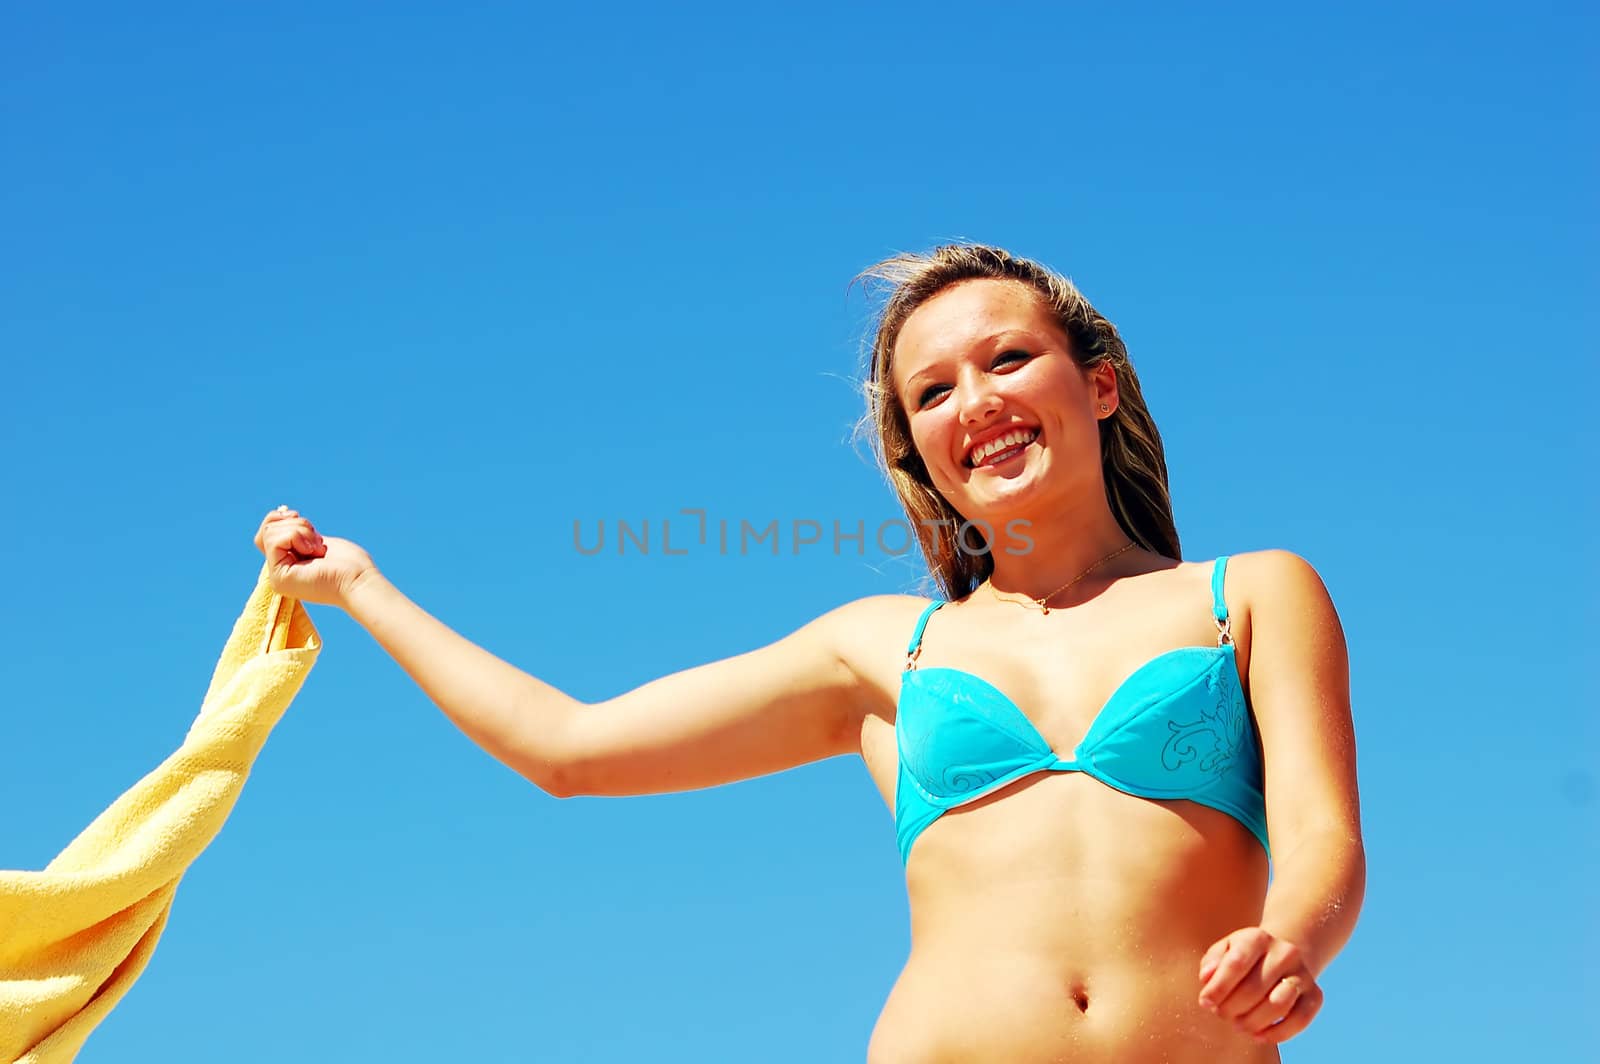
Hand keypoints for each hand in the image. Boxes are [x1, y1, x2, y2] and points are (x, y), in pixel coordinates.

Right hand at [253, 506, 376, 608]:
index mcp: (287, 563)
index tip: (305, 522)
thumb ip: (297, 532)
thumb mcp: (317, 540)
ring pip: (270, 532)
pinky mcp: (279, 577)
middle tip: (318, 541)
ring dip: (300, 530)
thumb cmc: (349, 563)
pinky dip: (297, 536)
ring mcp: (276, 576)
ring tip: (318, 548)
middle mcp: (278, 571)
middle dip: (296, 524)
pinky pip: (274, 540)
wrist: (360, 581)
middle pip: (267, 529)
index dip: (281, 519)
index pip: (268, 532)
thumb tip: (283, 513)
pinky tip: (314, 552)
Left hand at [1197, 926, 1322, 1042]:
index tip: (1205, 1002)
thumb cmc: (1244, 957)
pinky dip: (1277, 1034)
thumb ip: (1212, 962)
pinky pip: (1300, 1020)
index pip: (1236, 963)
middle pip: (1255, 988)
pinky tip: (1258, 1036)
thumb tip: (1207, 978)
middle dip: (1232, 1007)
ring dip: (1253, 1021)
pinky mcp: (1315, 995)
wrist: (1283, 954)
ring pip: (1278, 1005)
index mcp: (1258, 937)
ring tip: (1238, 1025)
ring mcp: (1303, 974)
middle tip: (1221, 1014)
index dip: (1218, 987)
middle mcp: (1285, 953)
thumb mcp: (1225, 950)